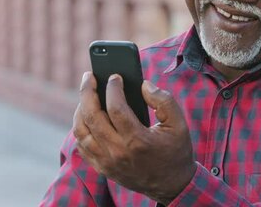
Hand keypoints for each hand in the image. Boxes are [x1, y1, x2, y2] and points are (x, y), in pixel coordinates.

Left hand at [73, 72, 195, 204]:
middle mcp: (118, 152)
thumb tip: (143, 85)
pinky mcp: (102, 168)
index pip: (116, 108)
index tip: (115, 76)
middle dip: (87, 92)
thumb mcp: (179, 124)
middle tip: (89, 77)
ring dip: (80, 109)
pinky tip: (86, 114)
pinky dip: (80, 127)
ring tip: (86, 94)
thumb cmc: (175, 151)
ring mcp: (107, 162)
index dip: (113, 89)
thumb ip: (164, 100)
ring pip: (81, 131)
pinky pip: (81, 145)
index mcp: (138, 141)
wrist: (171, 185)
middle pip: (92, 117)